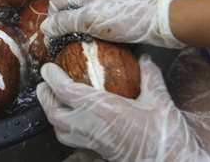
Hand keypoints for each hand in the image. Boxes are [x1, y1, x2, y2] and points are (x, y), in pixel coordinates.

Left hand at [37, 55, 209, 161]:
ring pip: (59, 130)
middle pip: (53, 113)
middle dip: (44, 96)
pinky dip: (64, 130)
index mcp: (101, 109)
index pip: (64, 90)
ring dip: (52, 114)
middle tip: (44, 83)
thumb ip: (149, 76)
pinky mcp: (97, 153)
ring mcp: (91, 143)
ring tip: (54, 100)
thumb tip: (145, 58)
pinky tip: (72, 123)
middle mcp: (90, 127)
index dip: (52, 77)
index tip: (48, 67)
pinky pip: (71, 142)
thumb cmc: (165, 137)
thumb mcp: (159, 101)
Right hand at [43, 0, 185, 48]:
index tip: (50, 37)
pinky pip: (98, 27)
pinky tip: (94, 48)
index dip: (50, 18)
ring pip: (84, 20)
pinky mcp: (118, 19)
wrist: (158, 22)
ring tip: (75, 49)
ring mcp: (107, 8)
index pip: (57, 2)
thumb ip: (65, 22)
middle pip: (70, 11)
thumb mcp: (89, 20)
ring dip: (78, 32)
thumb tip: (44, 27)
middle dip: (63, 26)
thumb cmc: (123, 17)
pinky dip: (92, 36)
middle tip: (60, 46)